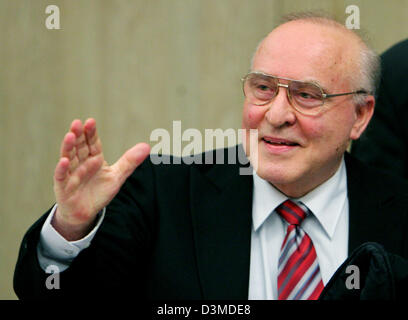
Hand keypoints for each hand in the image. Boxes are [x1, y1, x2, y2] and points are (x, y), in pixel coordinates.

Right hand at [52, 118, 149, 239]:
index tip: (90, 121)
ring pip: (69, 157)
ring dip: (68, 147)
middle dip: (78, 135)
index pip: (92, 143)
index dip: (91, 133)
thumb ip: (130, 161)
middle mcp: (81, 163)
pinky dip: (62, 169)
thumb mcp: (117, 176)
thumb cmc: (99, 192)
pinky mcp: (63, 186)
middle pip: (79, 147)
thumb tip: (147, 146)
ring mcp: (71, 173)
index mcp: (94, 158)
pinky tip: (64, 161)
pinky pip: (62, 176)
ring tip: (69, 136)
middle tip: (77, 123)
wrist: (85, 213)